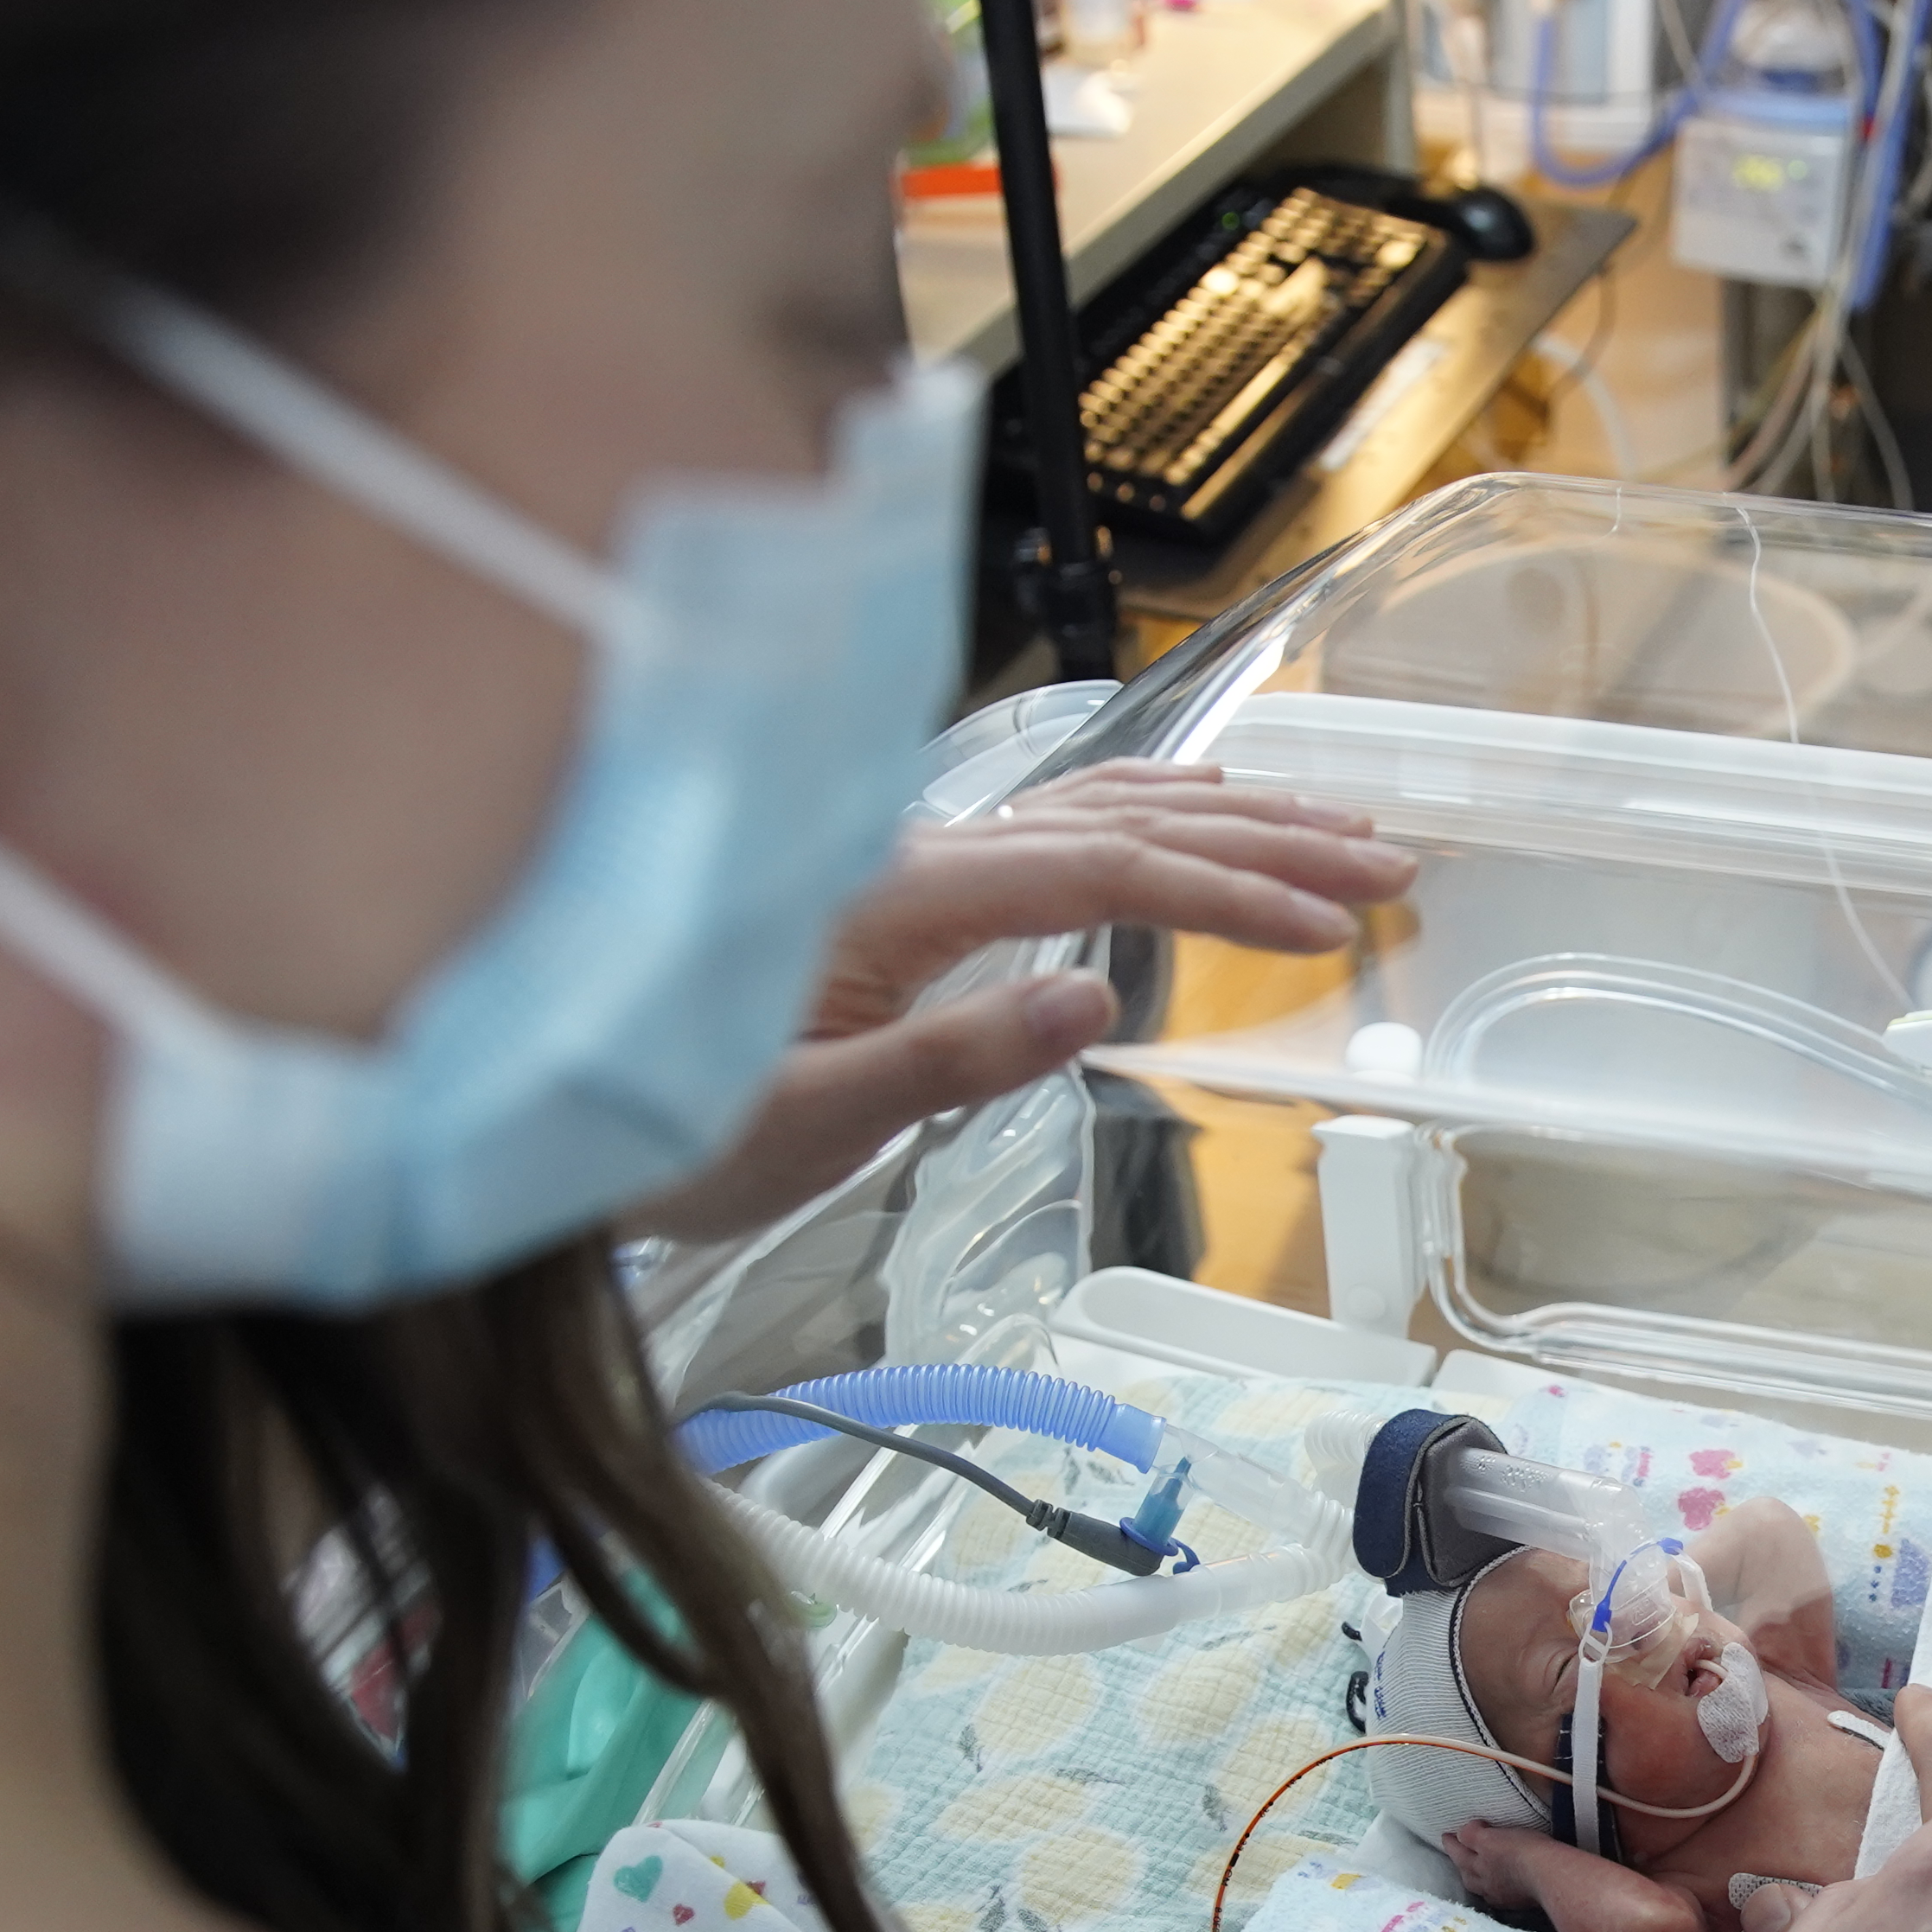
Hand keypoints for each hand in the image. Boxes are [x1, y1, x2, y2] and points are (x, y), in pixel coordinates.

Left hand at [624, 763, 1415, 1244]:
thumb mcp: (799, 1118)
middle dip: (1266, 841)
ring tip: (1342, 830)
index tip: (1333, 926)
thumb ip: (950, 1053)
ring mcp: (909, 857)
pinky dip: (1148, 804)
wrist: (538, 1097)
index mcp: (893, 895)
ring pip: (1095, 806)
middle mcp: (909, 850)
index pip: (1099, 873)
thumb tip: (1098, 994)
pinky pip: (1052, 816)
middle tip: (1393, 865)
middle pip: (1119, 817)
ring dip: (1227, 818)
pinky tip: (1198, 803)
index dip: (1225, 896)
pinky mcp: (904, 884)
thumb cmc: (657, 1128)